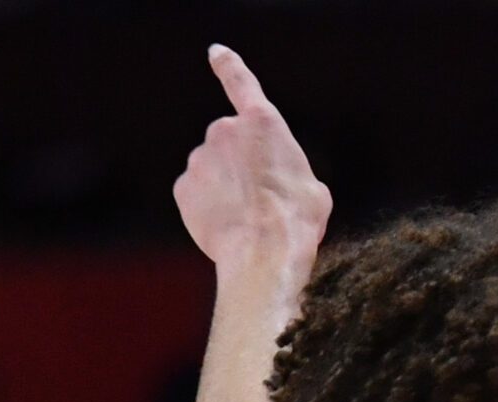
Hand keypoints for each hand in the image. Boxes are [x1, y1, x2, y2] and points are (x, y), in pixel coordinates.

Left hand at [173, 45, 331, 270]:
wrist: (264, 253)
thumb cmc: (295, 221)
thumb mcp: (314, 190)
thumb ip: (291, 171)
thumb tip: (282, 183)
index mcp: (263, 124)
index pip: (241, 83)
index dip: (229, 66)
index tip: (216, 53)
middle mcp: (224, 132)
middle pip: (230, 143)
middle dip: (241, 164)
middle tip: (263, 197)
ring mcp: (199, 159)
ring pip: (212, 170)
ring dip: (226, 188)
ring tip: (248, 218)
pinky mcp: (183, 188)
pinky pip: (196, 193)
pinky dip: (209, 207)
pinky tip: (228, 225)